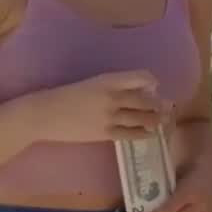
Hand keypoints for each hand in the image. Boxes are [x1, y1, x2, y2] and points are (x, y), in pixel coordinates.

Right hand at [33, 70, 169, 142]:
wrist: (44, 114)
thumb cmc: (67, 96)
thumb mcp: (93, 84)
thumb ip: (114, 86)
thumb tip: (138, 91)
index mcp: (109, 80)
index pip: (142, 76)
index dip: (152, 82)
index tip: (154, 87)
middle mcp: (113, 96)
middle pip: (146, 99)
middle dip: (158, 104)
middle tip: (166, 106)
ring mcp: (109, 116)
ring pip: (142, 118)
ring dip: (156, 119)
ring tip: (163, 120)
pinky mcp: (104, 133)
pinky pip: (131, 134)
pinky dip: (144, 133)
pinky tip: (150, 133)